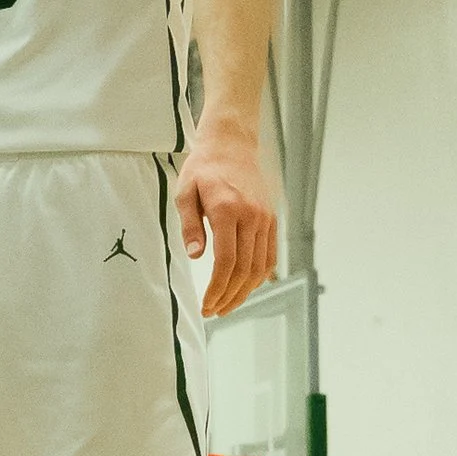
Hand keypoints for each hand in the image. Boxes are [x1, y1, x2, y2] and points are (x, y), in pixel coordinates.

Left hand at [178, 116, 276, 319]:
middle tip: (213, 311)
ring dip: (244, 292)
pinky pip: (269, 256)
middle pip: (244, 270)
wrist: (231, 144)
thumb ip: (190, 225)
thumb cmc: (203, 168)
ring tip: (227, 306)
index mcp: (227, 209)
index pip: (226, 261)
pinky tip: (245, 288)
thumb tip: (195, 256)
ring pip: (260, 267)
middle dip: (228, 296)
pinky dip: (259, 277)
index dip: (217, 289)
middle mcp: (251, 216)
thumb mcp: (185, 192)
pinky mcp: (271, 220)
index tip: (206, 304)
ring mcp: (265, 219)